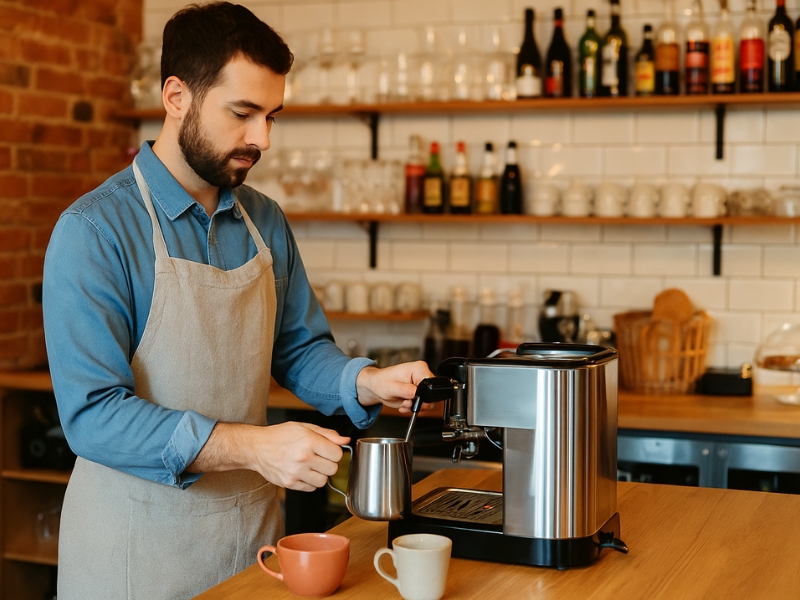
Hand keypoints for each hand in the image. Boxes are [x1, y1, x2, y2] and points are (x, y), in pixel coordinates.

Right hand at [188, 421, 349, 491]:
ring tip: (310, 466)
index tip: (327, 450)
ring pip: (323, 481)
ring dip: (320, 474)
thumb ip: (327, 434)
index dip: (334, 452)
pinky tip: (302, 472)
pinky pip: (311, 488)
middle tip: (318, 457)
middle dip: (328, 463)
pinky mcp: (289, 483)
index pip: (338, 454)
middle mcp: (303, 458)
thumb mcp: (304, 427)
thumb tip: (345, 440)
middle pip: (333, 469)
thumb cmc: (280, 435)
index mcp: (309, 441)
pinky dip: (310, 482)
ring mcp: (296, 473)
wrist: (256, 447)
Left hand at [356, 360, 433, 413]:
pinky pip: (422, 405)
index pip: (430, 384)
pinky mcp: (420, 393)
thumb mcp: (390, 387)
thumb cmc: (381, 382)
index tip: (412, 398)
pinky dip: (412, 408)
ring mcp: (421, 385)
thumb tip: (415, 392)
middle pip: (431, 394)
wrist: (377, 386)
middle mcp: (422, 375)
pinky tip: (403, 404)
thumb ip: (404, 390)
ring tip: (403, 403)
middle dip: (418, 403)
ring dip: (414, 407)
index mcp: (418, 368)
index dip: (423, 395)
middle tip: (406, 403)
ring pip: (428, 403)